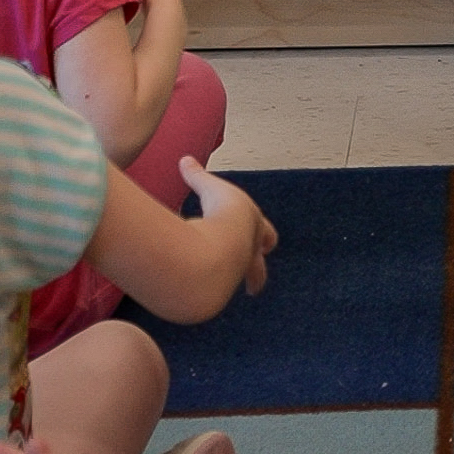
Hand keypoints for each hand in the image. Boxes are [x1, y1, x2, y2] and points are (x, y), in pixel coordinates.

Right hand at [178, 157, 274, 296]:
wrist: (216, 252)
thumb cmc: (222, 218)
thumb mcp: (211, 190)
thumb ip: (198, 176)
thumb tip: (185, 160)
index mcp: (254, 227)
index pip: (267, 233)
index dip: (265, 237)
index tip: (268, 244)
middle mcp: (249, 254)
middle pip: (258, 268)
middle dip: (256, 275)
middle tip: (255, 286)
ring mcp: (235, 274)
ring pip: (236, 282)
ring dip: (230, 283)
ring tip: (223, 289)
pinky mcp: (217, 289)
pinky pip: (215, 291)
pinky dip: (208, 290)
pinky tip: (199, 293)